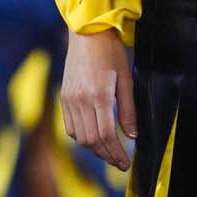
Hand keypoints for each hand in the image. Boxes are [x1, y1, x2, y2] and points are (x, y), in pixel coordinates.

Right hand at [61, 27, 136, 169]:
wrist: (87, 33)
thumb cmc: (111, 52)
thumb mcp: (126, 79)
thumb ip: (128, 109)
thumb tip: (132, 135)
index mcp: (99, 95)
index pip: (107, 134)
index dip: (116, 152)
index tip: (126, 163)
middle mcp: (81, 100)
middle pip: (92, 139)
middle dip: (107, 155)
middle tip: (120, 163)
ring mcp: (69, 99)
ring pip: (80, 136)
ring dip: (95, 149)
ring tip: (109, 154)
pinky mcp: (64, 97)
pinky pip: (70, 127)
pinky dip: (82, 138)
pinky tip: (94, 139)